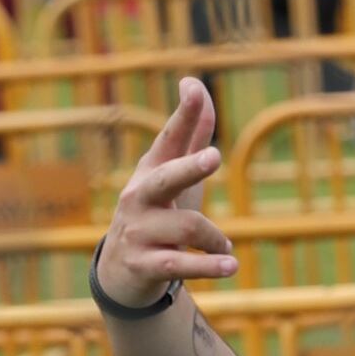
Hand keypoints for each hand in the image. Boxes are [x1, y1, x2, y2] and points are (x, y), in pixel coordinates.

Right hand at [98, 78, 235, 308]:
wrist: (123, 271)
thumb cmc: (158, 213)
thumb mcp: (174, 176)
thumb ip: (190, 137)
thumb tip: (195, 84)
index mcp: (152, 171)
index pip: (170, 138)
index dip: (184, 114)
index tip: (193, 86)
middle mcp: (139, 196)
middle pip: (167, 176)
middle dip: (190, 167)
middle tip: (214, 157)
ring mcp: (138, 229)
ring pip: (189, 227)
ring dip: (215, 239)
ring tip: (222, 249)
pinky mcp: (142, 263)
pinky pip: (179, 264)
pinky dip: (208, 266)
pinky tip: (231, 266)